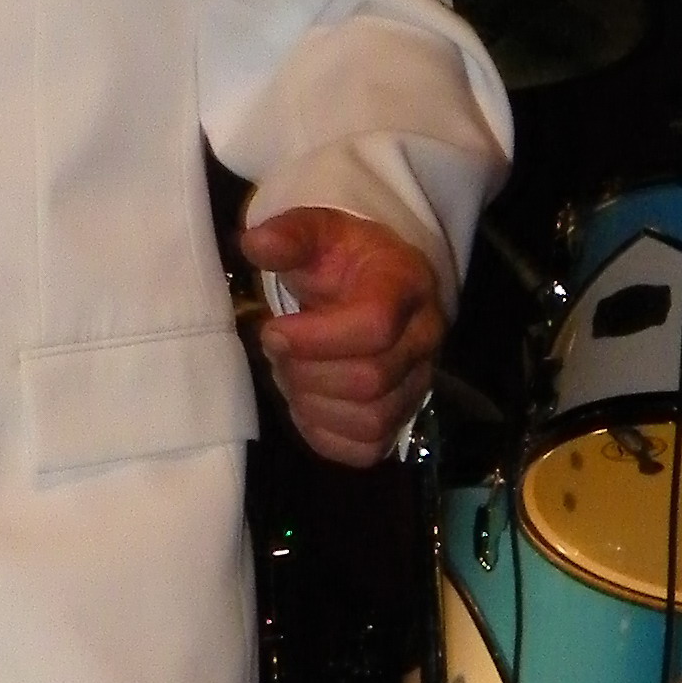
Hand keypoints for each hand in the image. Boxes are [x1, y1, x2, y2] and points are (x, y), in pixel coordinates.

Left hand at [239, 207, 446, 466]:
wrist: (368, 285)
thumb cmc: (340, 260)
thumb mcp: (316, 233)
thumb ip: (290, 236)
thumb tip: (256, 243)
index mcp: (407, 286)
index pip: (374, 326)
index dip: (314, 338)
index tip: (273, 330)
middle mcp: (425, 339)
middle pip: (369, 380)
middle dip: (307, 371)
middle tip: (279, 351)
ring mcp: (418, 384)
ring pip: (370, 420)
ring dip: (313, 404)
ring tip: (292, 375)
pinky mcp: (400, 421)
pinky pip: (366, 449)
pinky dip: (325, 434)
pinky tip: (308, 403)